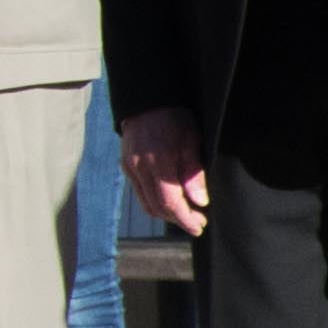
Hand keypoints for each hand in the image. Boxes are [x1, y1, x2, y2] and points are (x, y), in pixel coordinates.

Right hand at [119, 106, 208, 235]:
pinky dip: (156, 201)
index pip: (170, 203)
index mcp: (158, 163)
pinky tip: (171, 198)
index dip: (185, 219)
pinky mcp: (127, 166)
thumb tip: (200, 202)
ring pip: (146, 203)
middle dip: (178, 219)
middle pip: (157, 208)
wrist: (148, 100)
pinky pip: (141, 193)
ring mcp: (130, 169)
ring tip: (186, 212)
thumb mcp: (191, 141)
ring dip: (167, 213)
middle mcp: (139, 169)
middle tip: (198, 221)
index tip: (199, 226)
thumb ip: (193, 173)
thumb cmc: (174, 118)